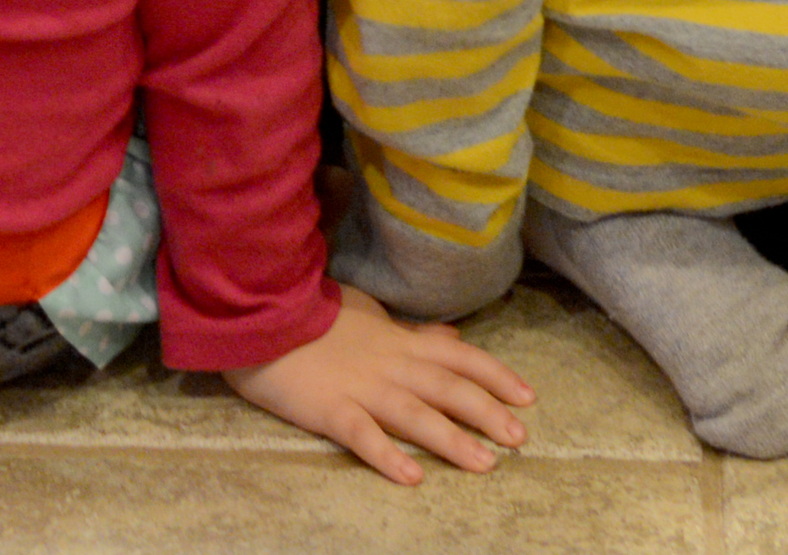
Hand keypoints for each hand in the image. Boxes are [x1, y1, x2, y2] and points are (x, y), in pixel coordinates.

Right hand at [224, 284, 534, 484]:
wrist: (260, 310)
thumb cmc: (311, 313)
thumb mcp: (367, 311)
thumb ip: (410, 330)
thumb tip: (452, 336)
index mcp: (398, 340)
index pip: (458, 356)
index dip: (495, 375)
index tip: (528, 396)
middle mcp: (388, 363)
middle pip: (447, 387)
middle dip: (487, 412)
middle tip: (520, 438)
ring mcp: (359, 386)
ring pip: (414, 413)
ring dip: (452, 439)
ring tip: (485, 463)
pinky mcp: (327, 408)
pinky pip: (361, 434)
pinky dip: (387, 455)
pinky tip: (412, 477)